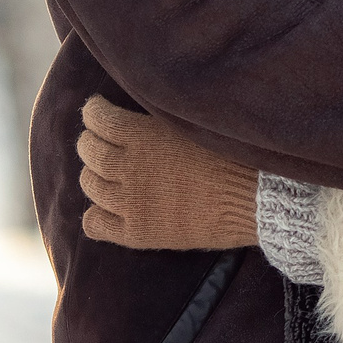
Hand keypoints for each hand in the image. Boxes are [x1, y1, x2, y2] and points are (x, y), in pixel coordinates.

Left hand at [77, 96, 260, 248]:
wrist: (254, 200)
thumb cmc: (234, 155)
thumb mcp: (194, 122)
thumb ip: (161, 118)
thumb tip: (145, 109)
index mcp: (142, 135)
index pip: (97, 117)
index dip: (94, 112)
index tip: (99, 110)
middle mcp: (128, 167)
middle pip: (89, 150)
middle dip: (89, 141)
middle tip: (99, 140)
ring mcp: (129, 202)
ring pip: (89, 184)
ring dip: (93, 174)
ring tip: (106, 172)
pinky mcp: (137, 232)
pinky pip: (94, 223)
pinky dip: (95, 214)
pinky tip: (107, 208)